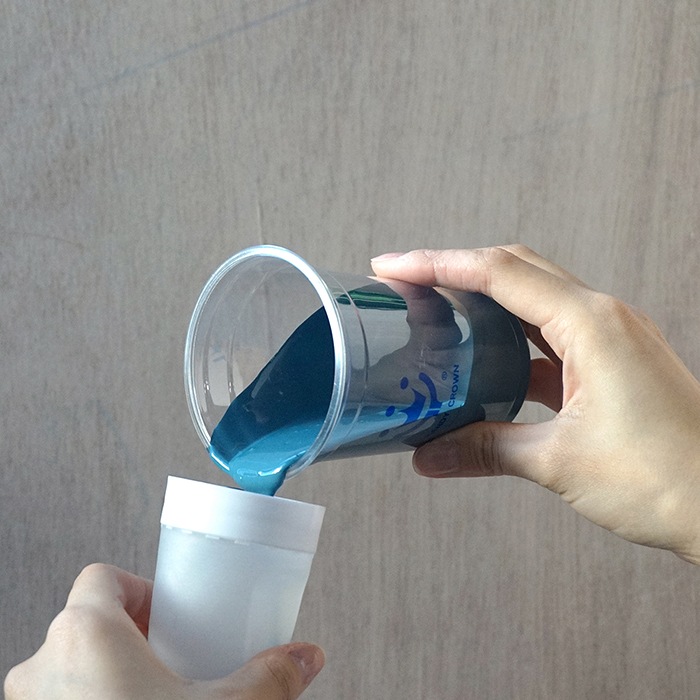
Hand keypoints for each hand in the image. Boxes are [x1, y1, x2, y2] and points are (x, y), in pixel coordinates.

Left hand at [4, 563, 323, 699]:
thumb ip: (271, 677)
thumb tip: (304, 658)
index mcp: (85, 635)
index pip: (102, 578)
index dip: (140, 590)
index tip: (170, 616)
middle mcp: (42, 669)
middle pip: (87, 624)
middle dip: (131, 640)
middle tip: (170, 661)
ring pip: (68, 671)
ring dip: (108, 678)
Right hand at [371, 246, 699, 563]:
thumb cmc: (666, 479)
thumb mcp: (559, 461)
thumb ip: (486, 449)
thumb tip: (428, 455)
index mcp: (591, 325)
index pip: (499, 273)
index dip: (438, 264)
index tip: (394, 267)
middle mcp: (603, 318)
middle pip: (516, 269)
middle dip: (456, 268)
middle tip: (407, 280)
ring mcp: (611, 338)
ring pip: (535, 297)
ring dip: (485, 299)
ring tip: (438, 311)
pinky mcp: (614, 362)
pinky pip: (552, 334)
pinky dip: (512, 338)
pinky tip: (485, 361)